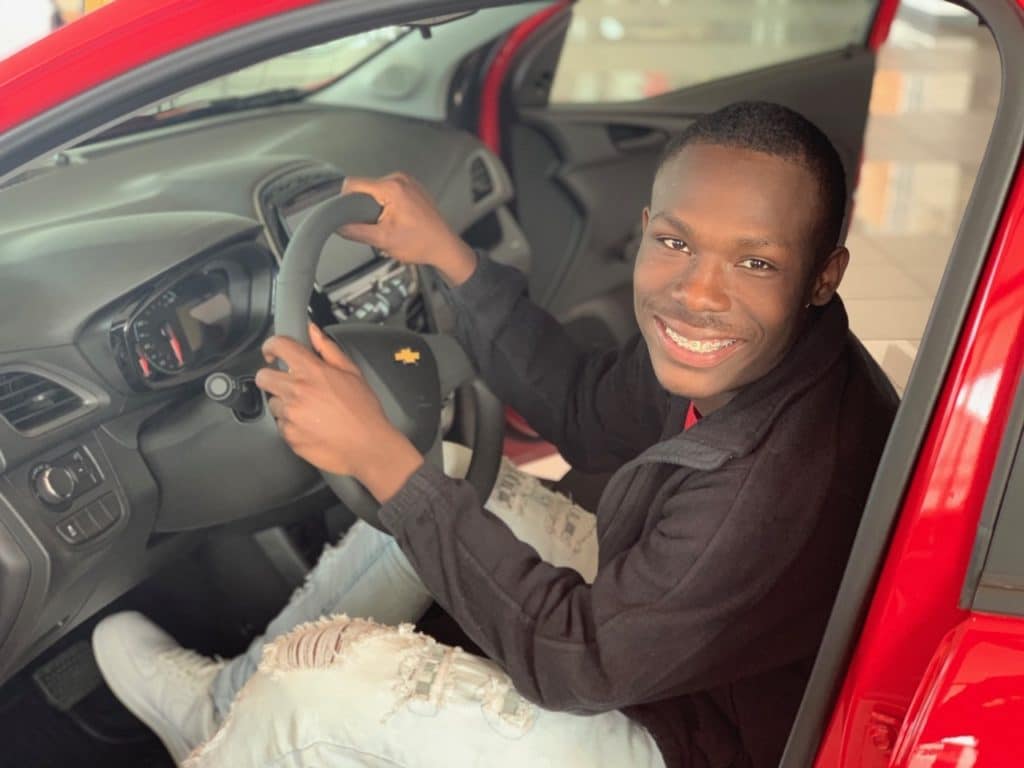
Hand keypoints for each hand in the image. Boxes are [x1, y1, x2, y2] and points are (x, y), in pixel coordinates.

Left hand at [254, 323, 423, 501]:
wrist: (368, 446)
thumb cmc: (364, 411)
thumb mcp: (352, 373)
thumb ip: (328, 350)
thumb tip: (313, 332)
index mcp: (312, 372)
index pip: (279, 346)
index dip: (271, 346)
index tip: (272, 351)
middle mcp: (297, 392)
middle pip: (263, 377)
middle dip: (272, 378)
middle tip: (288, 384)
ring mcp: (290, 415)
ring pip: (273, 403)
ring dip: (285, 404)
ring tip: (308, 410)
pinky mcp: (289, 436)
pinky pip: (281, 425)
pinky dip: (291, 424)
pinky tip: (311, 425)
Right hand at [339, 173, 477, 284]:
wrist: (445, 248)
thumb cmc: (418, 244)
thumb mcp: (382, 240)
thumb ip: (355, 231)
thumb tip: (336, 225)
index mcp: (391, 187)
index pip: (353, 184)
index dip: (344, 199)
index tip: (344, 215)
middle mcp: (399, 178)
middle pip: (366, 187)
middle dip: (363, 206)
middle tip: (372, 225)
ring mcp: (409, 181)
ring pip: (378, 191)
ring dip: (376, 206)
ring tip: (386, 224)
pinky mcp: (414, 188)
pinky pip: (391, 192)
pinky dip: (388, 205)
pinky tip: (397, 221)